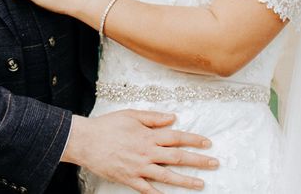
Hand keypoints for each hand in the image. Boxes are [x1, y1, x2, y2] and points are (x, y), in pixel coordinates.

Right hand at [63, 111, 217, 192]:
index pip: (176, 137)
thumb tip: (173, 117)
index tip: (207, 142)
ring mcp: (139, 168)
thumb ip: (153, 117)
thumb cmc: (108, 125)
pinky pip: (148, 190)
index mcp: (148, 135)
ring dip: (186, 181)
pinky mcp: (130, 180)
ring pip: (167, 176)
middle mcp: (147, 152)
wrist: (86, 141)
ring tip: (200, 184)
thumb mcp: (131, 114)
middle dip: (198, 160)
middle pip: (177, 157)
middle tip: (214, 163)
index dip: (194, 139)